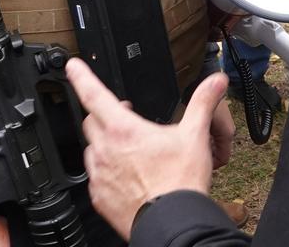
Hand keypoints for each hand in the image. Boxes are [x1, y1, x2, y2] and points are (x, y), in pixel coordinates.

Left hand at [67, 58, 230, 239]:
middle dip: (103, 113)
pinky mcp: (100, 197)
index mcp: (124, 130)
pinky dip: (106, 171)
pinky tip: (126, 175)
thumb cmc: (180, 182)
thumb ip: (203, 103)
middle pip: (92, 122)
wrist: (172, 222)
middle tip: (124, 115)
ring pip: (92, 150)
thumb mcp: (195, 135)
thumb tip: (215, 82)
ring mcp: (100, 176)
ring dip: (105, 144)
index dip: (81, 76)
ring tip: (127, 149)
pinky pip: (95, 178)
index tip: (73, 66)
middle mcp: (105, 151)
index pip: (94, 95)